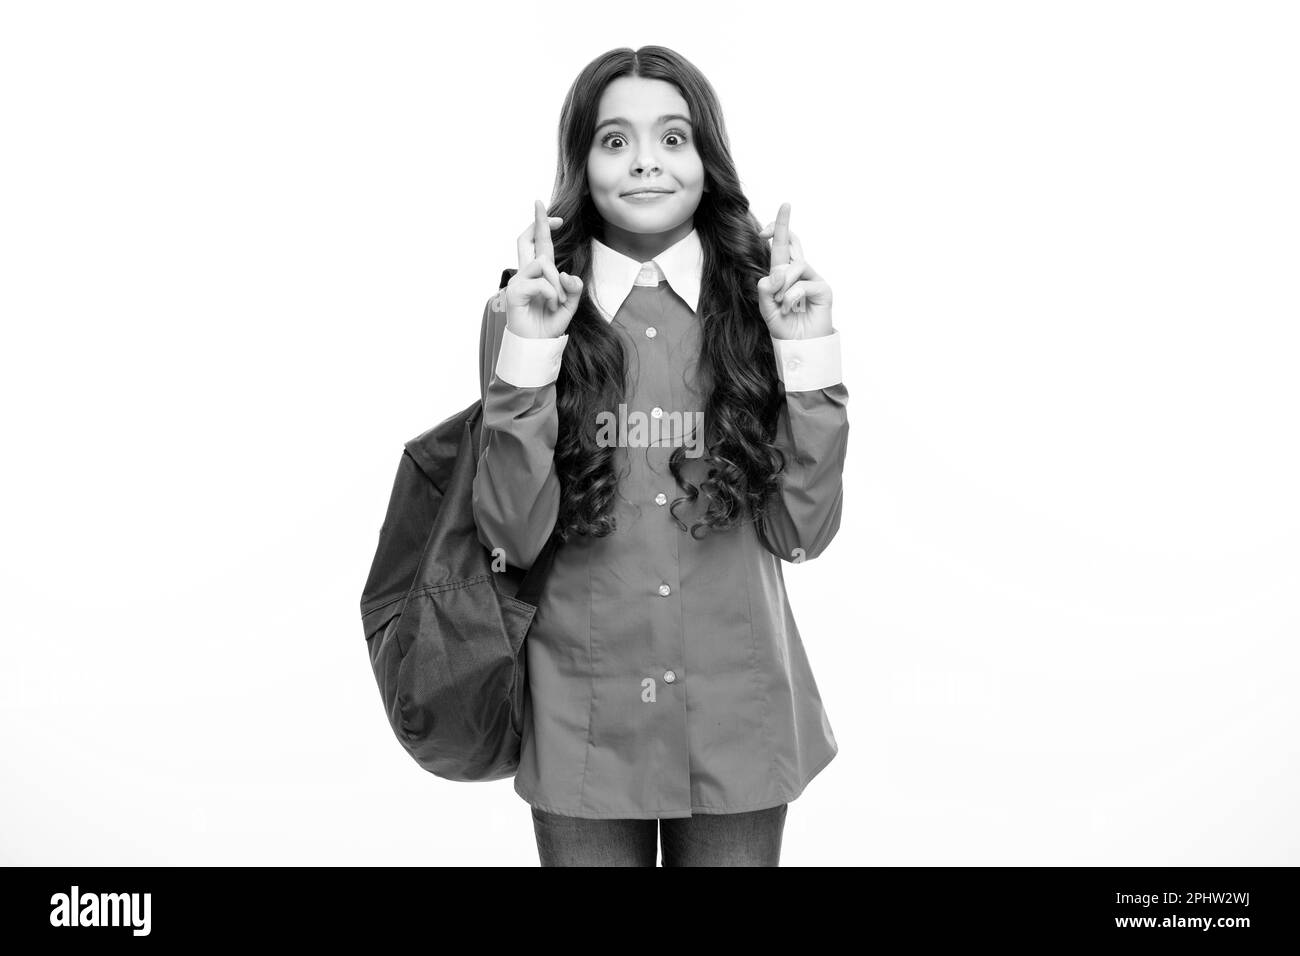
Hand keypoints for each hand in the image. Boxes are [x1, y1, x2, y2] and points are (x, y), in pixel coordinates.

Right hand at [504, 200, 583, 338]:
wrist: (536, 346)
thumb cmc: (548, 325)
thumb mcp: (569, 305)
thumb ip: (573, 288)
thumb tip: (568, 274)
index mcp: (538, 275)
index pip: (538, 246)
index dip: (543, 227)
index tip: (555, 216)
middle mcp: (525, 274)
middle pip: (525, 240)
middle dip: (536, 221)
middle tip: (540, 204)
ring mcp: (517, 281)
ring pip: (543, 264)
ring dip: (557, 282)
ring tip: (558, 302)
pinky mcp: (513, 292)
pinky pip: (540, 283)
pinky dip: (551, 294)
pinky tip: (551, 306)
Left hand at [757, 203, 832, 338]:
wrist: (801, 348)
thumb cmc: (785, 329)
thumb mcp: (767, 310)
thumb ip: (765, 292)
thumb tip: (773, 274)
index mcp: (783, 276)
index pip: (782, 248)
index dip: (778, 229)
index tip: (772, 218)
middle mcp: (799, 274)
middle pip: (793, 243)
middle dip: (782, 226)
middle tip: (778, 214)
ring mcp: (813, 280)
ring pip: (794, 266)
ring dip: (782, 284)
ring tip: (780, 302)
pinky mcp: (823, 289)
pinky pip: (802, 284)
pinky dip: (791, 297)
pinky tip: (789, 308)